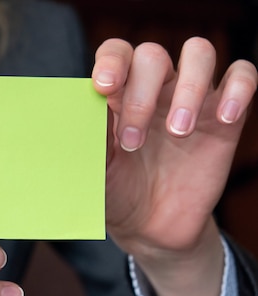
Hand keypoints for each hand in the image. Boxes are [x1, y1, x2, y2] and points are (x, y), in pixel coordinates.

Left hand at [93, 37, 256, 295]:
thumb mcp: (93, 168)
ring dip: (188, 87)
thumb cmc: (114, 192)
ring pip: (200, 53)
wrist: (149, 228)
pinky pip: (243, 77)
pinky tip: (222, 118)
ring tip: (176, 132)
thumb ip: (86, 136)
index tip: (103, 88)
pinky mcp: (224, 117)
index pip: (117, 54)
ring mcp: (190, 99)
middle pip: (153, 55)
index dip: (112, 62)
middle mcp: (154, 89)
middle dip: (142, 94)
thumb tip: (69, 110)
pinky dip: (238, 88)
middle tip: (132, 141)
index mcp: (117, 96)